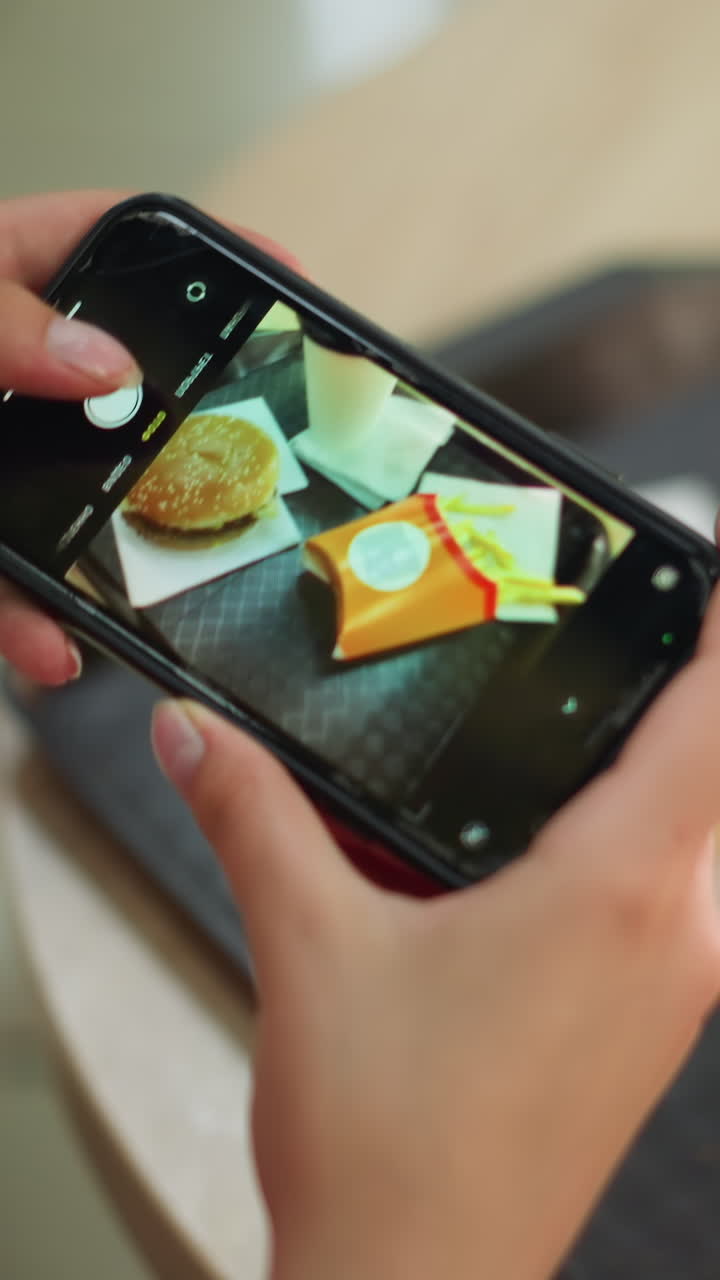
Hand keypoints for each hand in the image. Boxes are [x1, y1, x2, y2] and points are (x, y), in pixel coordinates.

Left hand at [0, 190, 295, 684]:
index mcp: (0, 281)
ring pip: (78, 507)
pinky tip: (54, 648)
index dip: (212, 256)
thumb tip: (106, 365)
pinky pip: (8, 583)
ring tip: (178, 590)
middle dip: (190, 430)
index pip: (118, 243)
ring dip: (121, 559)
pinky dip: (27, 622)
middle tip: (266, 459)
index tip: (290, 280)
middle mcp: (9, 372)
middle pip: (125, 393)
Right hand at [151, 578, 719, 1279]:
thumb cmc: (388, 1154)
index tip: (708, 569)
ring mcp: (669, 989)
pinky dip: (642, 838)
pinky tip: (553, 843)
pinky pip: (675, 897)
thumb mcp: (306, 951)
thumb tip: (198, 736)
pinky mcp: (645, 1027)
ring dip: (668, 768)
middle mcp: (668, 936)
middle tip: (627, 631)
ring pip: (703, 836)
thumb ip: (251, 818)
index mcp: (611, 893)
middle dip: (688, 689)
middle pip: (717, 770)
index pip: (711, 719)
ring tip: (587, 723)